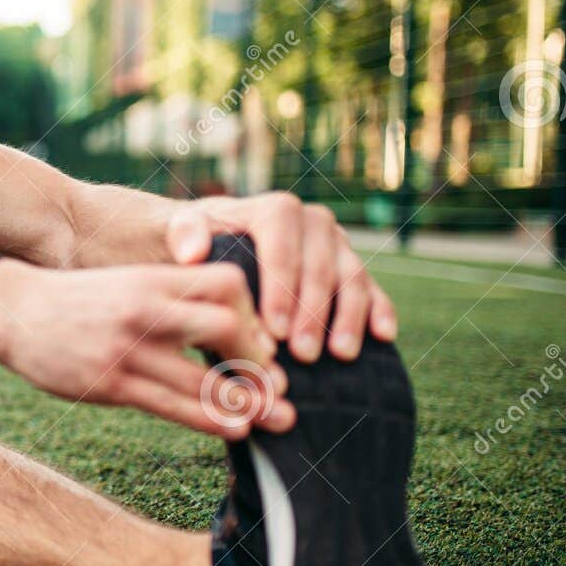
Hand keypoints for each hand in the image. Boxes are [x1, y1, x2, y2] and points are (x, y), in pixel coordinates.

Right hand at [0, 259, 295, 438]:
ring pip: (201, 376)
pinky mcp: (109, 384)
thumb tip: (226, 325)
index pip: (226, 283)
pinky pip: (171, 405)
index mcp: (152, 279)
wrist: (12, 309)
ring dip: (244, 399)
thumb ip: (172, 297)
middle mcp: (142, 309)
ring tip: (271, 415)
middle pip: (222, 324)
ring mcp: (124, 348)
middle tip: (274, 381)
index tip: (264, 340)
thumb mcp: (127, 283)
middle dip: (257, 357)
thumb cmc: (78, 300)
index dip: (255, 313)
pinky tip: (233, 428)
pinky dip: (209, 419)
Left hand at [164, 193, 396, 363]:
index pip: (283, 247)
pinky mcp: (353, 266)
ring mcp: (338, 244)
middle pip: (320, 267)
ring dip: (349, 317)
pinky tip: (382, 336)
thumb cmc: (200, 242)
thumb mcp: (183, 232)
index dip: (280, 290)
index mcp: (275, 210)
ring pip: (352, 278)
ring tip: (341, 355)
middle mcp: (313, 221)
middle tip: (303, 354)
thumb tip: (193, 252)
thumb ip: (184, 235)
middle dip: (312, 313)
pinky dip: (380, 310)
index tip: (272, 331)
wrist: (220, 243)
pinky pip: (373, 287)